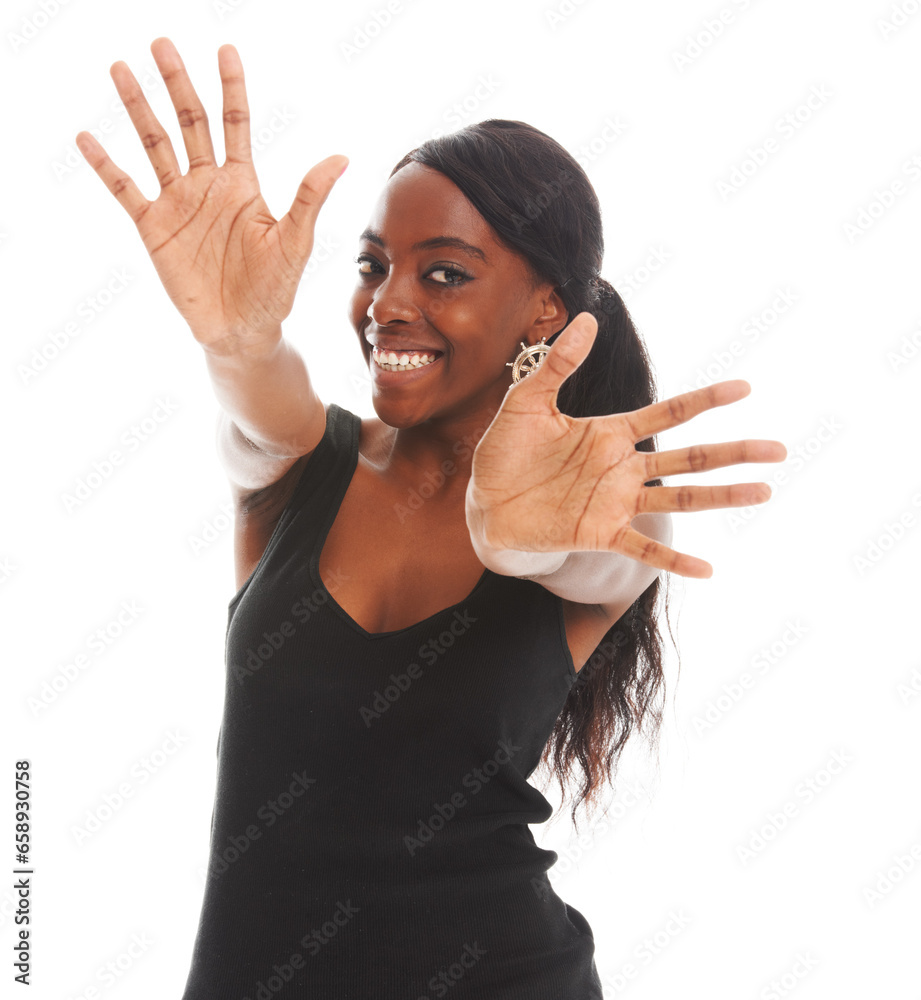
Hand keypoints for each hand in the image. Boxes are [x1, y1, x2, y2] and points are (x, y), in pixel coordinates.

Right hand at [75, 37, 347, 352]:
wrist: (242, 330)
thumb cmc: (274, 289)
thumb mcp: (295, 242)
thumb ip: (310, 197)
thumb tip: (341, 158)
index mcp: (242, 183)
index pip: (235, 123)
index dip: (231, 87)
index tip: (225, 50)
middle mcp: (207, 185)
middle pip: (190, 122)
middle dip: (177, 84)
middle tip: (161, 44)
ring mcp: (178, 203)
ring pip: (154, 145)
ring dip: (137, 108)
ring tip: (121, 70)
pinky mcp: (153, 227)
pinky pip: (125, 190)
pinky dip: (105, 165)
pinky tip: (86, 137)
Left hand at [465, 313, 787, 578]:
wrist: (484, 504)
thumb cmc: (506, 453)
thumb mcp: (527, 402)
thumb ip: (557, 364)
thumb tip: (585, 317)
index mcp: (610, 433)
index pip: (667, 413)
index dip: (704, 401)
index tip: (745, 387)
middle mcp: (622, 468)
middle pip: (688, 457)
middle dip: (733, 452)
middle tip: (779, 449)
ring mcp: (615, 502)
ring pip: (679, 498)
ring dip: (721, 496)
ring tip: (763, 492)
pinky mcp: (599, 533)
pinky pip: (642, 548)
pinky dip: (673, 560)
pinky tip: (709, 569)